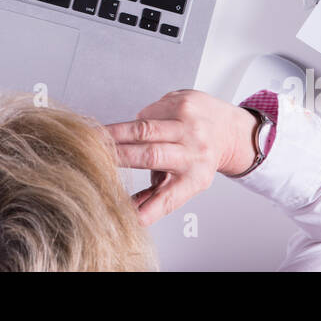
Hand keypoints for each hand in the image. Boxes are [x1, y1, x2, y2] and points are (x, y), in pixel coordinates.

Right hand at [106, 89, 257, 225]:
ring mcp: (189, 123)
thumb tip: (130, 215)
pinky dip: (139, 121)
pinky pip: (148, 112)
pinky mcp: (183, 102)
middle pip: (150, 155)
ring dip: (117, 132)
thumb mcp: (186, 182)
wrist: (228, 127)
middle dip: (119, 157)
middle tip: (92, 156)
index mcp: (195, 177)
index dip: (149, 209)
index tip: (130, 217)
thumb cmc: (202, 158)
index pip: (170, 197)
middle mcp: (194, 150)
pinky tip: (144, 126)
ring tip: (95, 135)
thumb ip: (157, 197)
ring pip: (144, 128)